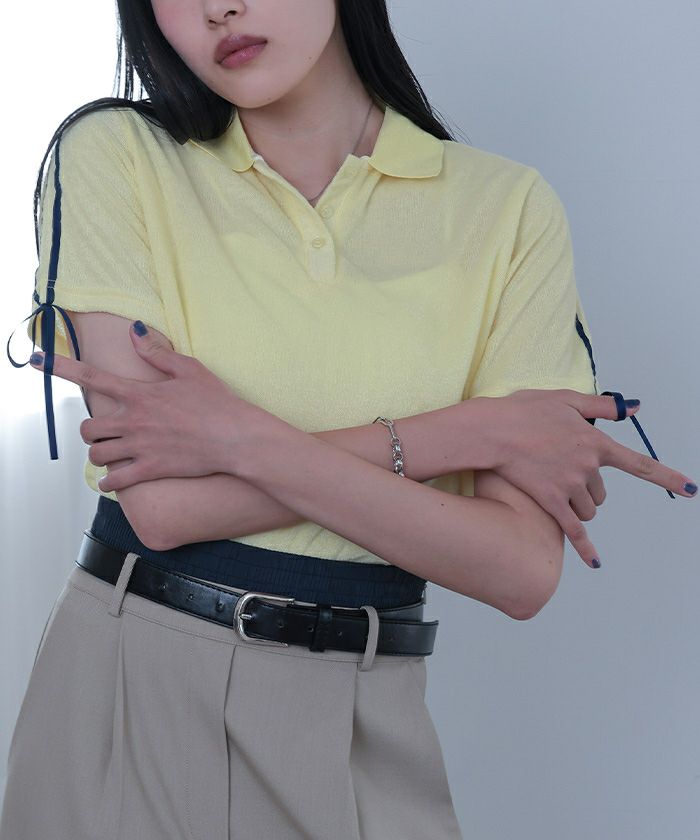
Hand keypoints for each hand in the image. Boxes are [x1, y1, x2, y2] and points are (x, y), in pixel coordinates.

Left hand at [29, 324, 282, 491]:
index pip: (91, 377)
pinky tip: (114, 480)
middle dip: (91, 430)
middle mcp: (133, 421)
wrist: (236, 438)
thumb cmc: (217, 402)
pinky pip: (114, 481)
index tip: (38, 360)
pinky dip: (109, 483)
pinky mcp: (150, 469)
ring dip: (100, 454)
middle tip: (104, 431)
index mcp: (140, 393)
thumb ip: (156, 353)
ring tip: (111, 454)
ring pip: (97, 454)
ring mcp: (140, 447)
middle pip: (88, 427)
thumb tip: (134, 332)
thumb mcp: (189, 369)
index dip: (60, 367)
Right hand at [477, 389, 696, 567]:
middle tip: (564, 472)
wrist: (492, 431)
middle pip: (602, 490)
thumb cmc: (523, 411)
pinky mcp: (551, 501)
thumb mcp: (565, 400)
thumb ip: (602, 406)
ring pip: (589, 508)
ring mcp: (570, 486)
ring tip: (554, 489)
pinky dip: (586, 548)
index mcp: (595, 442)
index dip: (668, 477)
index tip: (690, 489)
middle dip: (589, 488)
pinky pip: (574, 531)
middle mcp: (588, 466)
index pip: (639, 464)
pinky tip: (595, 562)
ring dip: (579, 505)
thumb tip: (633, 407)